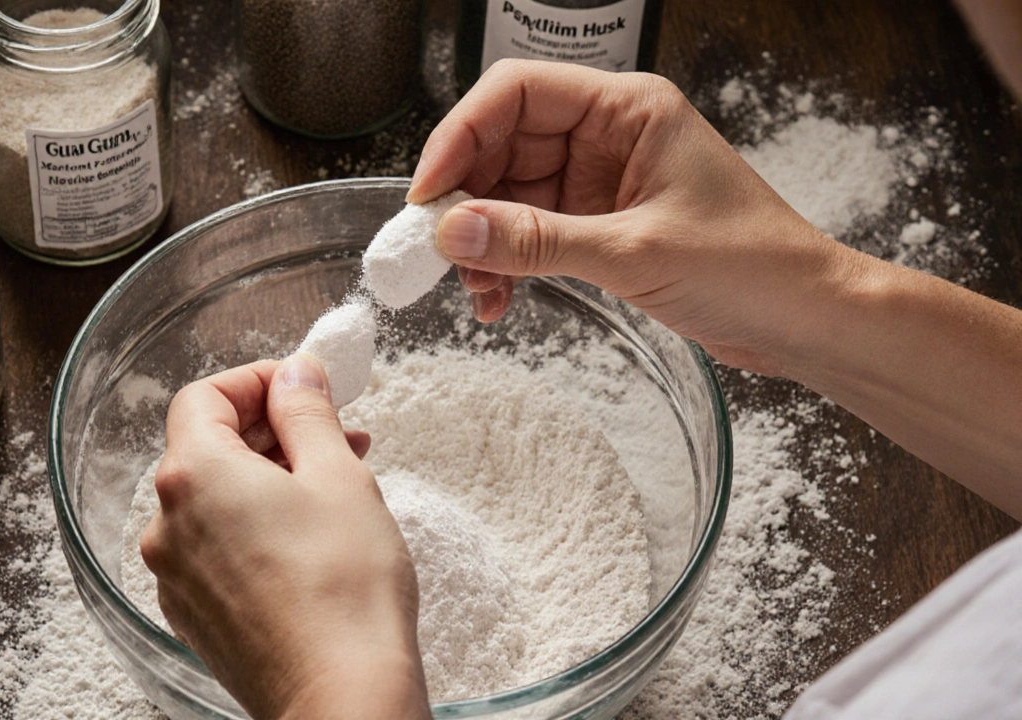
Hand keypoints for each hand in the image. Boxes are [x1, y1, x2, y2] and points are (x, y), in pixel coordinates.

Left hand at [139, 355, 431, 719]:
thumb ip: (307, 412)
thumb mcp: (337, 475)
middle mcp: (166, 524)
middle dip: (272, 431)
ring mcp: (175, 576)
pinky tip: (310, 540)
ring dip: (268, 480)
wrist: (341, 697)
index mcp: (193, 475)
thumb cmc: (344, 587)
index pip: (204, 396)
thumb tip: (295, 374)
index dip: (257, 382)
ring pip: (215, 501)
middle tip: (336, 433)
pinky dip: (255, 528)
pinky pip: (216, 548)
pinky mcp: (194, 616)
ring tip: (336, 487)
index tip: (304, 386)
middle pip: (206, 448)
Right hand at [408, 59, 857, 377]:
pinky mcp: (599, 225)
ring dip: (483, 242)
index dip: (461, 134)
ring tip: (477, 292)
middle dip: (466, 199)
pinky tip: (500, 300)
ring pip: (509, 194)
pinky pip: (530, 232)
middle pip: (502, 143)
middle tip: (439, 253)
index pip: (517, 92)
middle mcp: (608, 136)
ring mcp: (600, 182)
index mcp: (626, 109)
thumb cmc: (753, 266)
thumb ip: (538, 240)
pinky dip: (507, 263)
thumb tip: (454, 232)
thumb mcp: (634, 252)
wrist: (806, 319)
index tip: (429, 193)